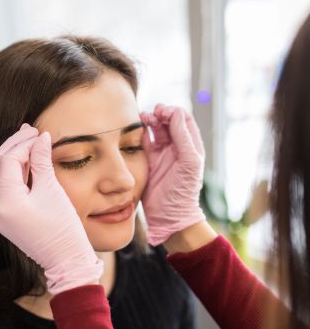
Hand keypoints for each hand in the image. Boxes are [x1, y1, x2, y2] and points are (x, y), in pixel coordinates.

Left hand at [0, 124, 102, 294]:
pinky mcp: (8, 218)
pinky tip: (28, 162)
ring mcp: (0, 215)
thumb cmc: (63, 227)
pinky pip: (6, 189)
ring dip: (13, 158)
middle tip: (29, 131)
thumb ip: (42, 161)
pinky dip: (16, 173)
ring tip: (29, 142)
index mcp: (7, 202)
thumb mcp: (52, 190)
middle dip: (12, 146)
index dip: (24, 144)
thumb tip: (41, 138)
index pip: (9, 161)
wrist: (67, 260)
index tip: (41, 133)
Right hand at [140, 105, 205, 245]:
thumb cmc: (183, 192)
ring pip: (155, 130)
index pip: (183, 120)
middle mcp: (177, 148)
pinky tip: (136, 130)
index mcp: (190, 146)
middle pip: (168, 122)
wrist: (168, 216)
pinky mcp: (148, 162)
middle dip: (161, 114)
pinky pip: (143, 143)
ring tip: (143, 118)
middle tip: (153, 114)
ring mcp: (162, 154)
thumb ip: (183, 138)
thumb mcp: (188, 163)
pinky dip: (140, 134)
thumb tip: (175, 114)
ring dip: (150, 121)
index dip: (174, 112)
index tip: (163, 113)